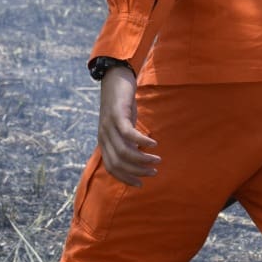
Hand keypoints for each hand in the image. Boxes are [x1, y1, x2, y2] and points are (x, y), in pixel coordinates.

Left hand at [96, 64, 160, 186]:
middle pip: (119, 163)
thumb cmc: (122, 104)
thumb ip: (127, 141)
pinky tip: (154, 144)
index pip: (112, 168)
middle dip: (137, 171)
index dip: (126, 178)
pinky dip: (142, 141)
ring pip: (124, 152)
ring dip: (142, 159)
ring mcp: (109, 126)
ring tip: (157, 160)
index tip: (141, 183)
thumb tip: (139, 155)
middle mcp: (104, 136)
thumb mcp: (123, 125)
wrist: (114, 78)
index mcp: (104, 142)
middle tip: (153, 172)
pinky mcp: (117, 115)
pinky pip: (129, 134)